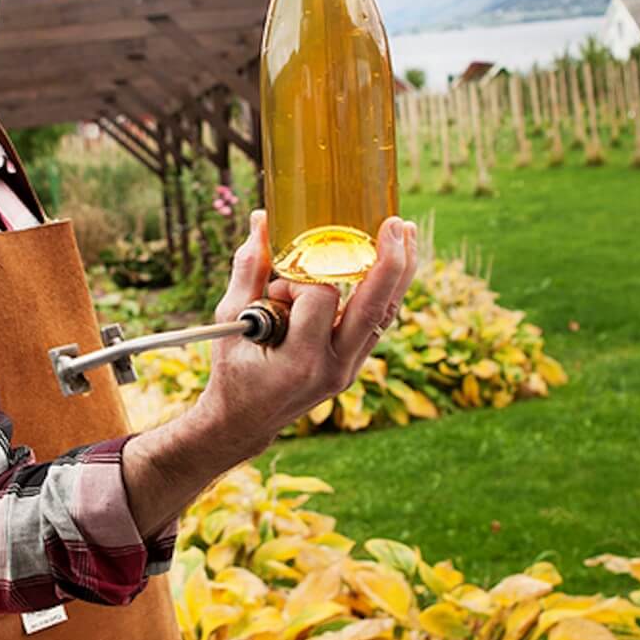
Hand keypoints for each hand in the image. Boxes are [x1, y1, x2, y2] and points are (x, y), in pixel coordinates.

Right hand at [195, 212, 420, 461]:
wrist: (246, 420)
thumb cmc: (233, 369)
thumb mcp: (231, 319)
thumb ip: (249, 269)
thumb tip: (262, 220)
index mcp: (300, 360)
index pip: (320, 299)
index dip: (300, 279)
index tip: (276, 286)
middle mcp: (334, 367)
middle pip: (374, 308)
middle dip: (390, 263)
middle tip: (398, 224)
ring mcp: (349, 368)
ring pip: (385, 314)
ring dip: (399, 272)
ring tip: (407, 232)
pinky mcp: (355, 364)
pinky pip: (378, 322)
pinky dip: (384, 290)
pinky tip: (392, 262)